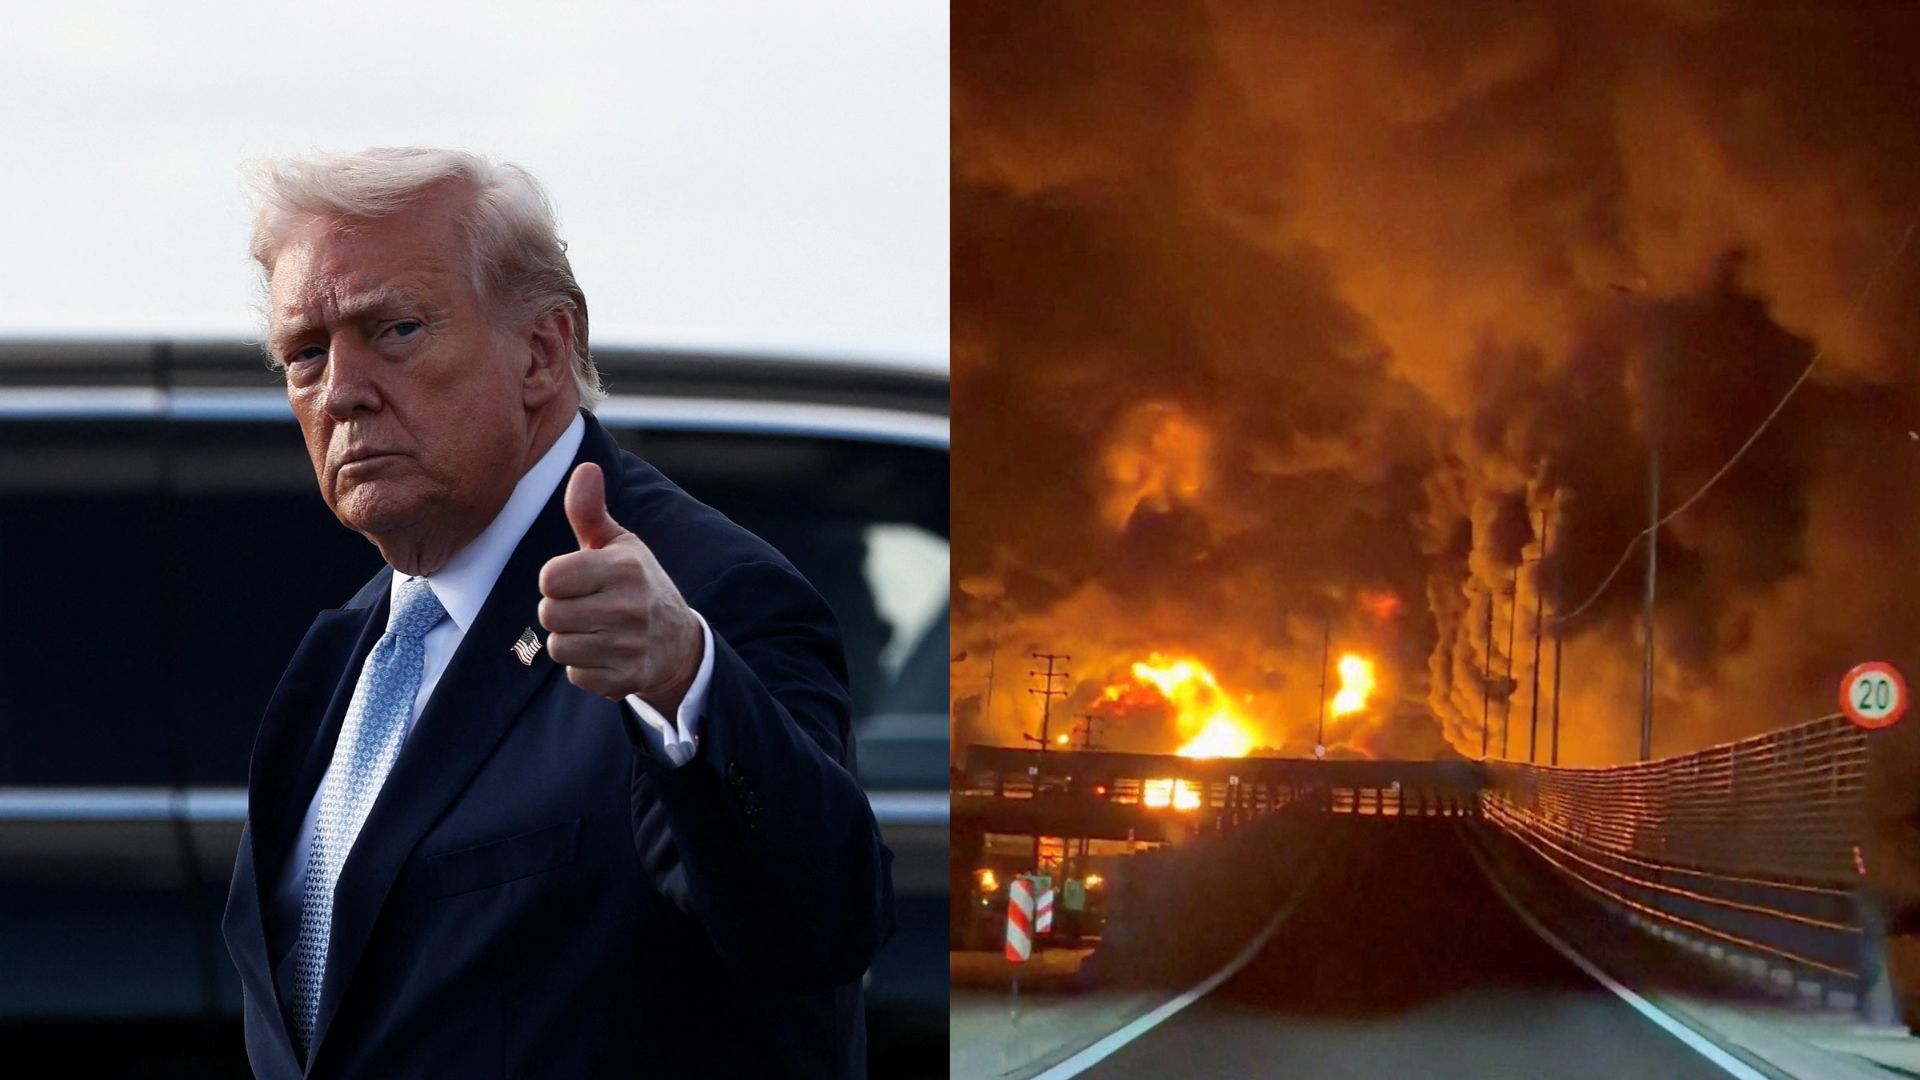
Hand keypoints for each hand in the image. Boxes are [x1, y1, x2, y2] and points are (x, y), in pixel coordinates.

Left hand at [538, 462, 702, 712]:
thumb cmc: (637, 584)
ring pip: (559, 647)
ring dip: (570, 641)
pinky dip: (584, 668)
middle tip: (587, 607)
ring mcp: (629, 645)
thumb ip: (590, 511)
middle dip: (561, 611)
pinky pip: (575, 676)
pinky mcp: (627, 678)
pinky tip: (606, 654)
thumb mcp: (619, 544)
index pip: (550, 578)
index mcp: (623, 568)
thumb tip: (586, 467)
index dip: (557, 580)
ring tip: (595, 630)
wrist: (679, 642)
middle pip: (549, 614)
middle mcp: (628, 607)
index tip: (578, 580)